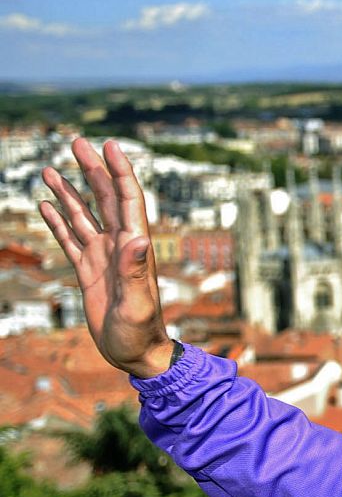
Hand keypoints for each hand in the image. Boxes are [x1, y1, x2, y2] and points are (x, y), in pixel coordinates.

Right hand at [39, 138, 172, 378]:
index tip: (109, 145)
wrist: (137, 354)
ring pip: (84, 215)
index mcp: (134, 248)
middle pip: (105, 198)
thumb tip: (137, 239)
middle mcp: (120, 247)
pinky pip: (71, 239)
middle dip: (92, 169)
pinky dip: (59, 221)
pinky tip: (46, 205)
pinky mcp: (89, 271)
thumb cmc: (140, 334)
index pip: (128, 200)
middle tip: (76, 141)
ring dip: (69, 191)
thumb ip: (135, 273)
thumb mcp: (137, 305)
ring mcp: (103, 257)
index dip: (120, 172)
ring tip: (50, 168)